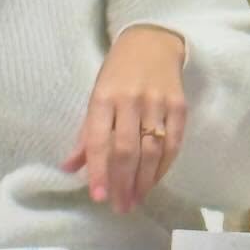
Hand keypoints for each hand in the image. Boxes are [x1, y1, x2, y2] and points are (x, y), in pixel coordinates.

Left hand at [63, 26, 186, 212]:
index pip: (100, 141)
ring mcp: (158, 102)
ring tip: (136, 199)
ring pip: (151, 150)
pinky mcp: (179, 106)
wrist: (152, 42)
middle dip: (123, 183)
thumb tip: (69, 168)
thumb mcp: (96, 97)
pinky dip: (164, 166)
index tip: (98, 198)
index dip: (99, 171)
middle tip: (120, 207)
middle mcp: (131, 100)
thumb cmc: (118, 74)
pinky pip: (173, 143)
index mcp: (104, 97)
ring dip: (144, 180)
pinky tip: (155, 180)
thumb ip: (86, 134)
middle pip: (127, 150)